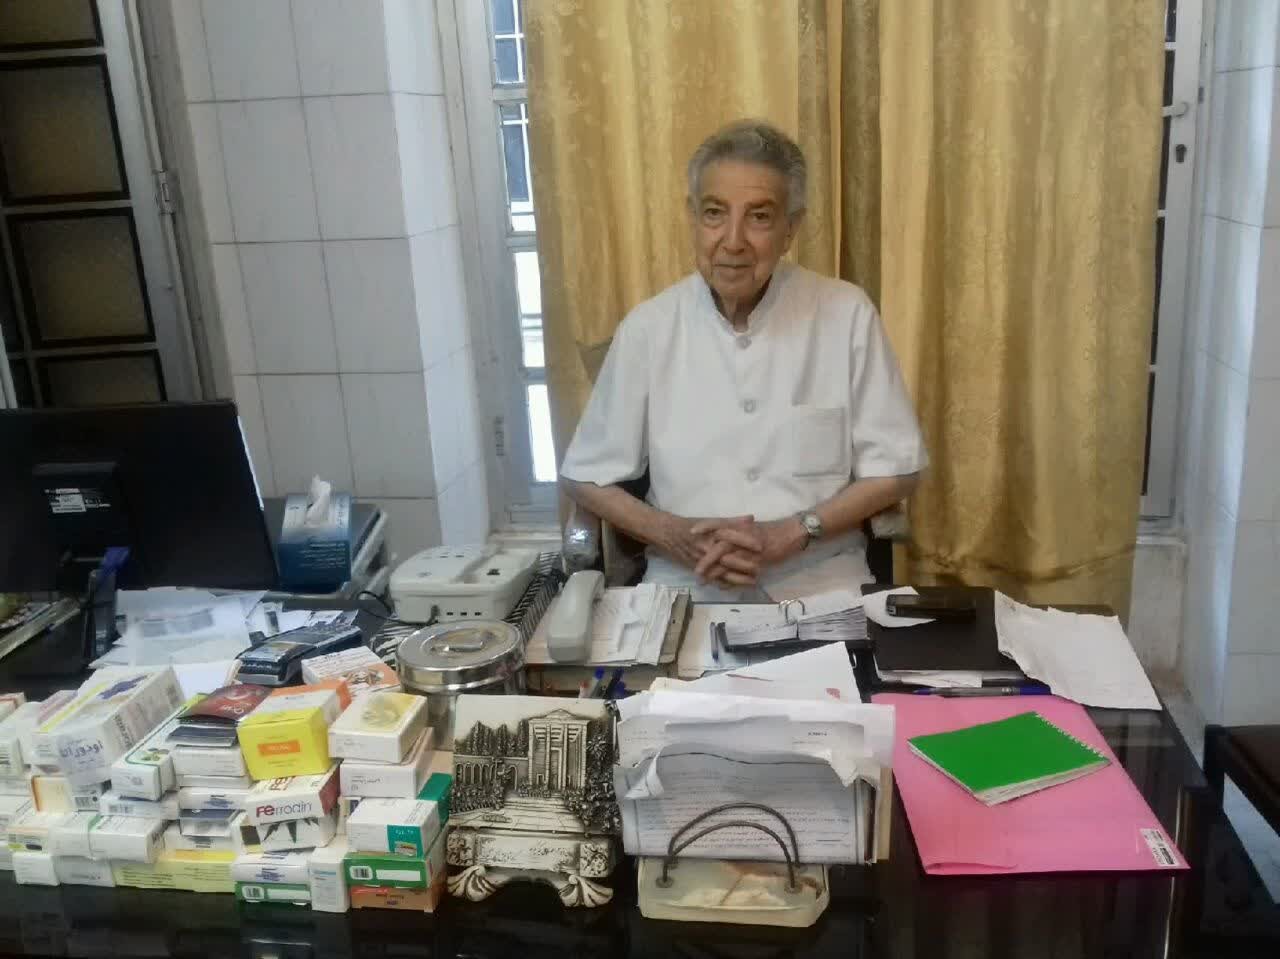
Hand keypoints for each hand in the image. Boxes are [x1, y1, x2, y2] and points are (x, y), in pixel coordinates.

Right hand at [656, 514, 761, 585]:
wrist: (668, 534)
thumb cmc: (691, 525)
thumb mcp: (710, 520)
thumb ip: (732, 521)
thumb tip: (751, 518)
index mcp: (710, 532)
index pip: (730, 536)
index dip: (745, 541)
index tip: (761, 546)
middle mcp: (706, 547)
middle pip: (727, 557)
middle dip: (744, 564)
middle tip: (760, 568)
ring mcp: (701, 560)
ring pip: (721, 572)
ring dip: (738, 578)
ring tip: (754, 582)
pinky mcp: (697, 569)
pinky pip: (713, 579)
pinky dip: (726, 584)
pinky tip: (739, 587)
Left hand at [692, 516, 808, 582]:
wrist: (791, 535)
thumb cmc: (770, 530)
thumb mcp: (751, 526)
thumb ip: (735, 528)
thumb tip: (718, 534)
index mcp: (741, 526)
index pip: (720, 523)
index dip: (706, 526)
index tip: (691, 532)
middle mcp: (744, 537)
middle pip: (721, 547)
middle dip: (706, 559)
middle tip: (695, 569)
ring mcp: (751, 551)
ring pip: (730, 563)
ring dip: (716, 573)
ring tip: (703, 581)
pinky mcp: (758, 563)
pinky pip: (741, 574)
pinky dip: (730, 581)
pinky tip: (721, 586)